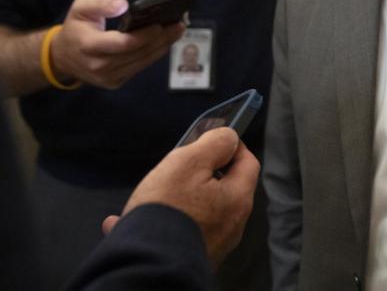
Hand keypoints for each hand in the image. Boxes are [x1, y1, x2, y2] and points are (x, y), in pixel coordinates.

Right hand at [51, 0, 184, 88]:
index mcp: (89, 46)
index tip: (161, 25)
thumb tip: (125, 5)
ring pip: (142, 62)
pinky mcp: (115, 82)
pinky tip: (165, 42)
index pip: (123, 44)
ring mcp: (107, 77)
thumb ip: (101, 4)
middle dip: (161, 39)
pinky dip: (153, 55)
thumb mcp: (80, 8)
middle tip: (179, 25)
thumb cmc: (75, 27)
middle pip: (138, 53)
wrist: (62, 57)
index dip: (144, 36)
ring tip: (177, 32)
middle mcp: (99, 66)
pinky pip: (139, 68)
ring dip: (162, 47)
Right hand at [102, 127, 258, 265]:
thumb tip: (229, 137)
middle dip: (201, 174)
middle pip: (224, 189)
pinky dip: (155, 224)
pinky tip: (121, 223)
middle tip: (179, 167)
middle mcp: (231, 225)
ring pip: (196, 212)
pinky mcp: (190, 258)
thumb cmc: (168, 210)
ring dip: (173, 201)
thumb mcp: (189, 162)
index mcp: (237, 199)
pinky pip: (173, 234)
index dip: (234, 146)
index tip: (216, 139)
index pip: (248, 163)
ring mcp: (212, 244)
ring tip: (146, 197)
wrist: (146, 266)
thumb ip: (214, 144)